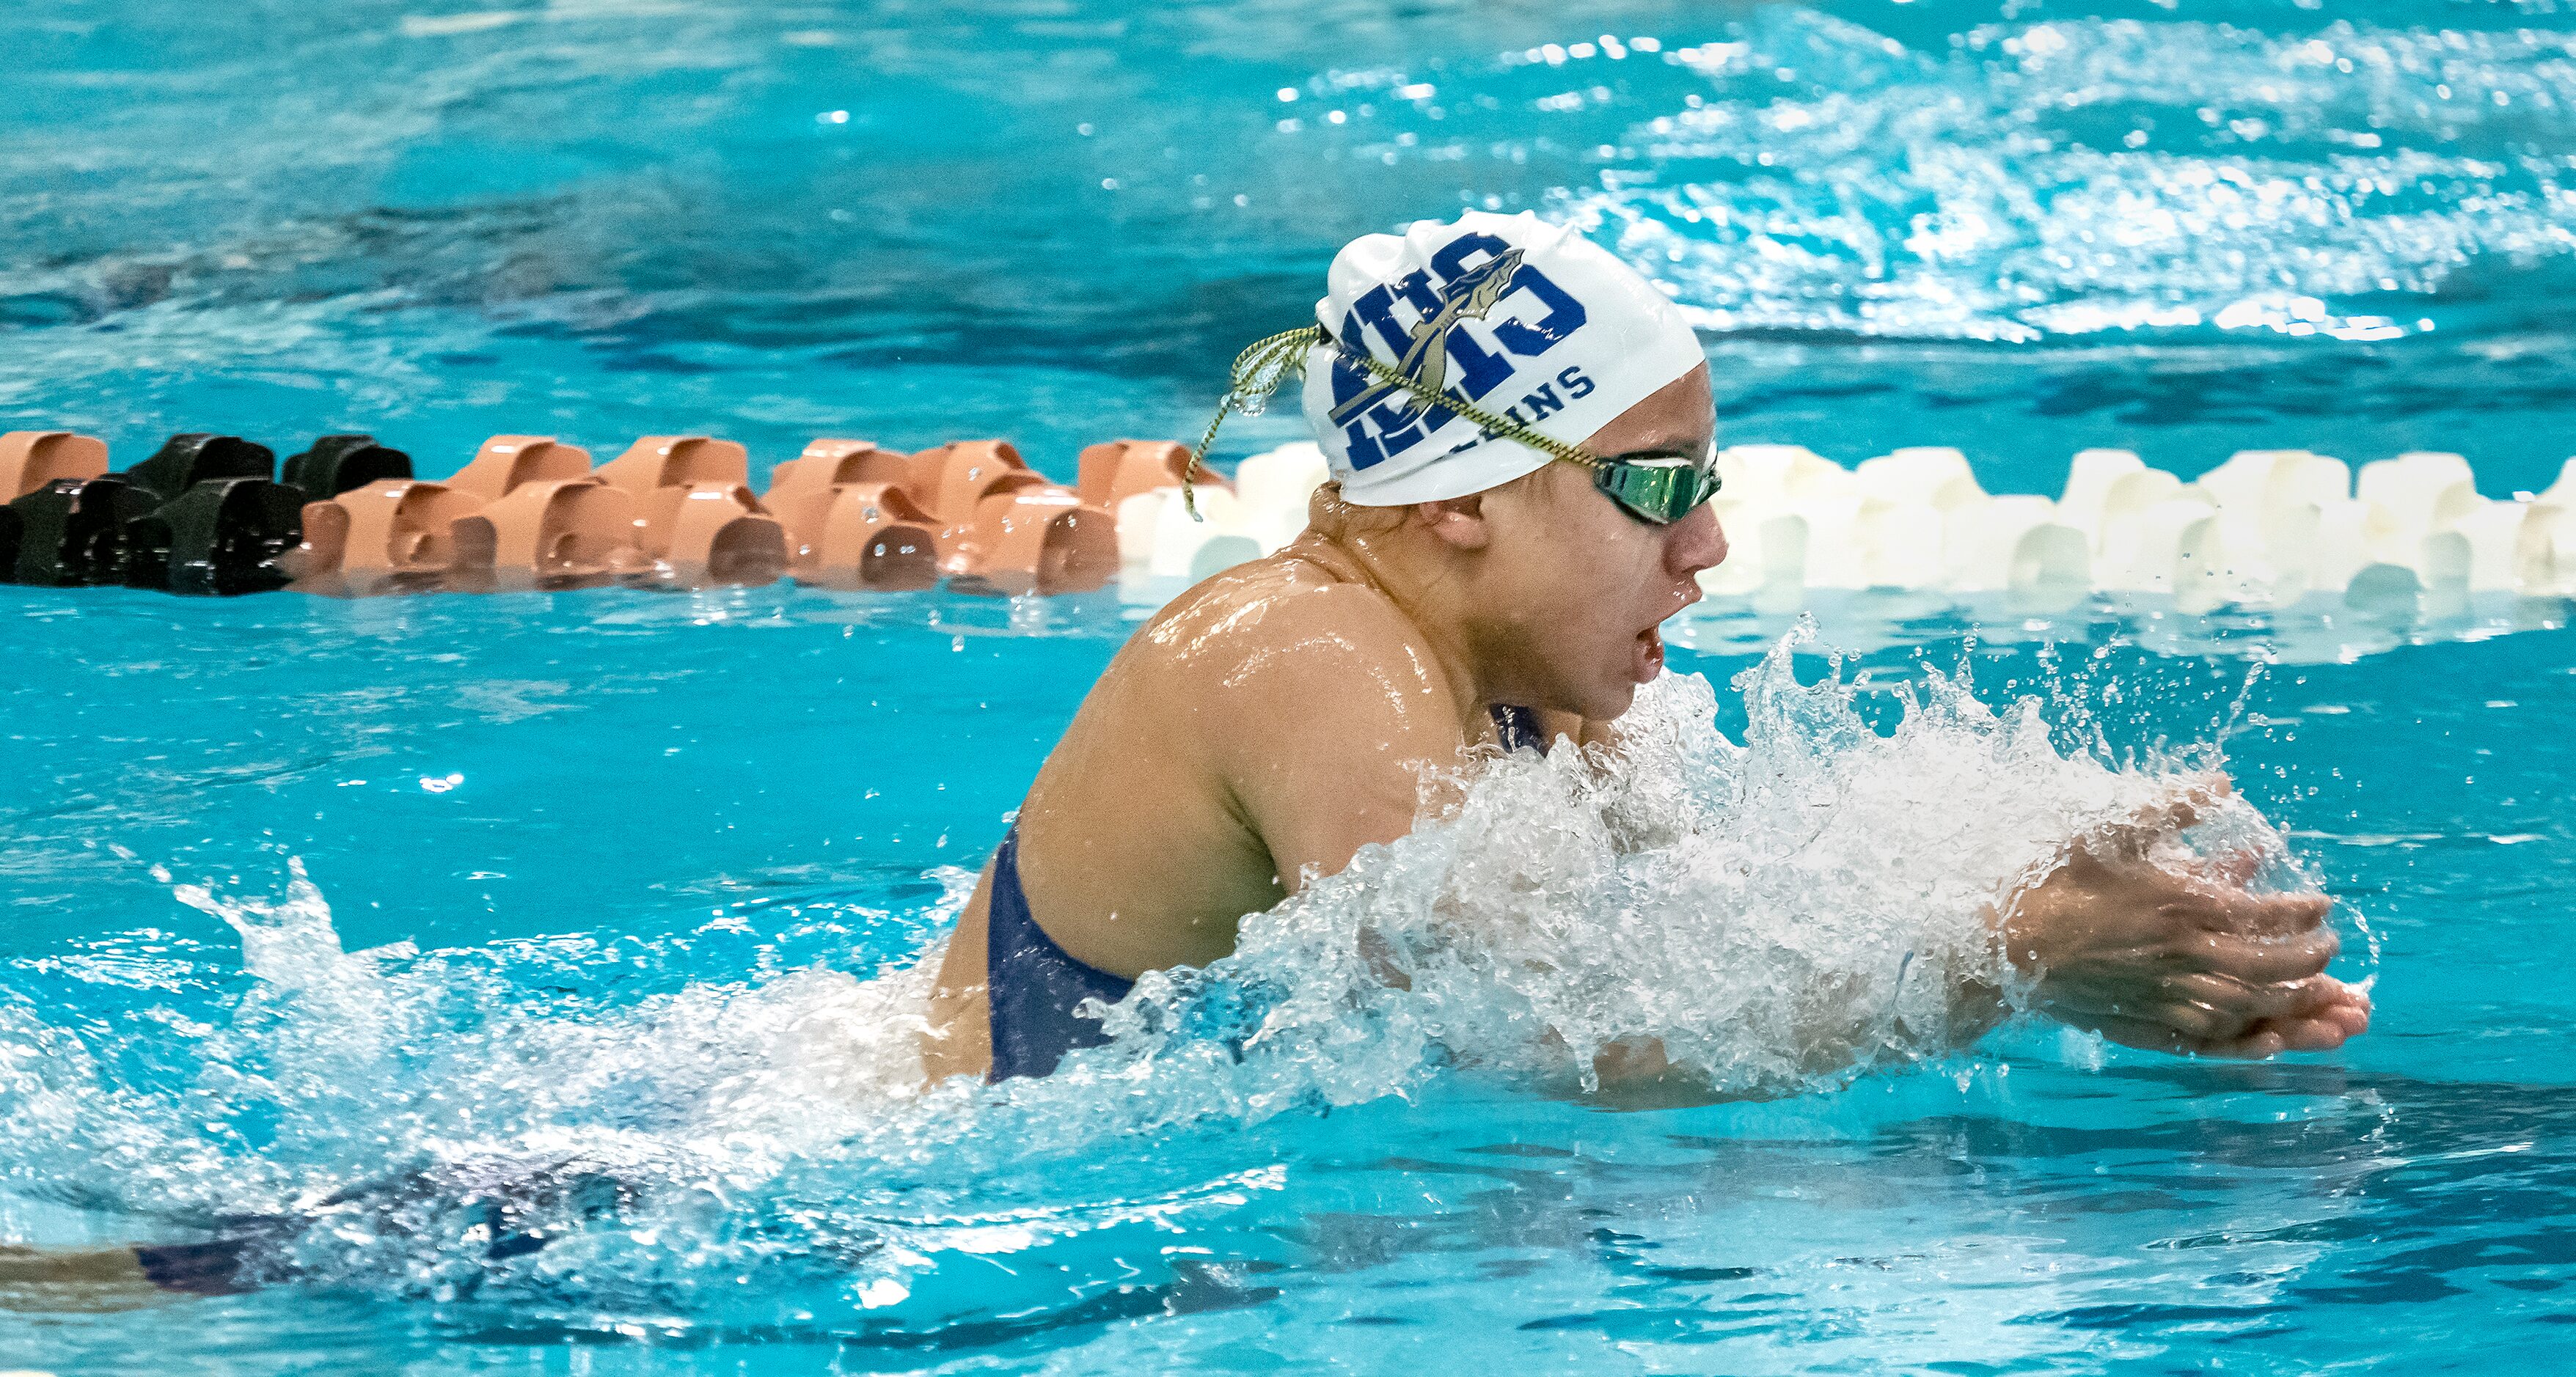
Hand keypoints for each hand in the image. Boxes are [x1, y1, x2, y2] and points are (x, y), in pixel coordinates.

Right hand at [1998, 776, 2371, 1058]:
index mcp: (2185, 906)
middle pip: (2272, 967)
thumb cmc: (2057, 882)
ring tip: (2327, 1001)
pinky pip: (2215, 1040)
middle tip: (2331, 951)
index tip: (2323, 906)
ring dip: (2299, 1006)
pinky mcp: (2150, 1025)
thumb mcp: (2113, 829)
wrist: (2009, 944)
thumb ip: (2172, 805)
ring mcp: (2171, 997)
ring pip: (2254, 1008)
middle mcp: (2189, 957)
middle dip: (2312, 961)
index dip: (2303, 912)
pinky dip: (2251, 1042)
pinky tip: (2270, 1039)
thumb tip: (2223, 781)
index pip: (2267, 914)